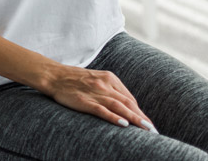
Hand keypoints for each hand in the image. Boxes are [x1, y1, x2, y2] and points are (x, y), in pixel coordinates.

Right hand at [41, 64, 158, 132]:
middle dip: (142, 118)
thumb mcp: (96, 79)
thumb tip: (124, 105)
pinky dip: (114, 117)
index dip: (140, 112)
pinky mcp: (84, 100)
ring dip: (134, 118)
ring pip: (119, 106)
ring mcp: (95, 92)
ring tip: (146, 129)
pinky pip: (102, 110)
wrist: (53, 75)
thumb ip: (110, 89)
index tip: (148, 124)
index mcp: (109, 78)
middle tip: (153, 131)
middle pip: (128, 102)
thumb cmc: (74, 79)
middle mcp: (105, 84)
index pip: (129, 98)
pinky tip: (124, 124)